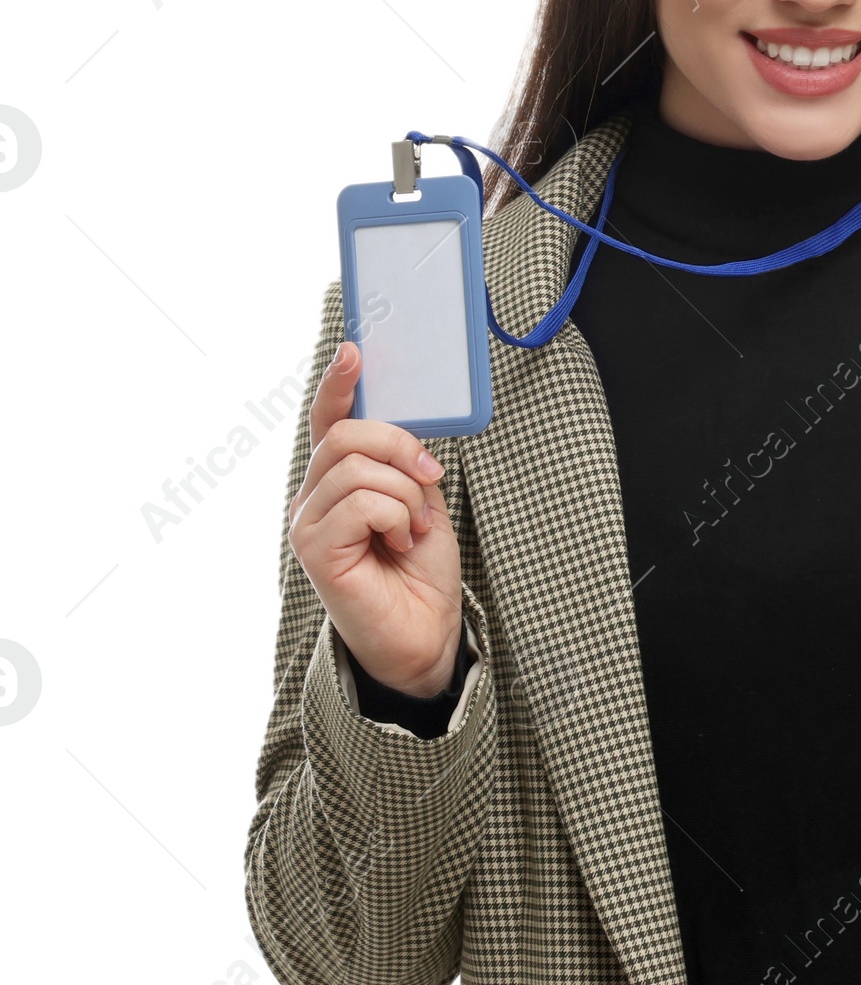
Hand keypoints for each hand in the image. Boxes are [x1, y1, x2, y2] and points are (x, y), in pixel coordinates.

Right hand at [288, 341, 463, 697]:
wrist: (425, 633)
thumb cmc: (419, 571)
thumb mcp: (421, 502)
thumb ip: (402, 465)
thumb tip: (402, 431)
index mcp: (337, 481)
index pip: (328, 421)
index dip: (337, 384)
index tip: (354, 351)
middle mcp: (313, 497)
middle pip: (346, 434)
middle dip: (399, 445)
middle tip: (430, 477)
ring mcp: (307, 523)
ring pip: (356, 466)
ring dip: (404, 492)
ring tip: (413, 527)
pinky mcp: (313, 549)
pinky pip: (360, 502)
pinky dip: (396, 515)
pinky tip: (400, 543)